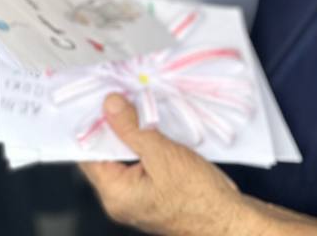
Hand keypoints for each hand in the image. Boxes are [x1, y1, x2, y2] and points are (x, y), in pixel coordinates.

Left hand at [81, 95, 316, 235]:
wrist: (228, 220)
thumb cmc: (198, 195)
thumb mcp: (162, 154)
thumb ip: (132, 128)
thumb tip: (109, 105)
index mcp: (115, 194)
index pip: (88, 154)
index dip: (91, 125)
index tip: (96, 98)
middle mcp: (120, 200)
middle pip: (105, 156)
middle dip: (112, 126)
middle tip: (119, 96)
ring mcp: (137, 199)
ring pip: (124, 159)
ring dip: (130, 134)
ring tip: (137, 107)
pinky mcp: (153, 194)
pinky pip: (139, 165)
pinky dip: (143, 146)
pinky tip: (152, 128)